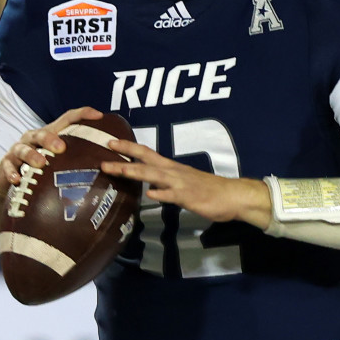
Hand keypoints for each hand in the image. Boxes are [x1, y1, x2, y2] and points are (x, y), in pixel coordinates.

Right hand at [0, 106, 104, 196]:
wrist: (4, 177)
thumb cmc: (38, 167)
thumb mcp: (57, 159)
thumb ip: (77, 158)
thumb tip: (109, 164)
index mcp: (49, 134)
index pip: (67, 119)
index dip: (82, 114)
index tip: (99, 115)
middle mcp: (33, 139)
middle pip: (42, 133)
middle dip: (51, 138)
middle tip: (61, 147)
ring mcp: (18, 151)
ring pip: (23, 149)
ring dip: (32, 155)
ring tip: (40, 163)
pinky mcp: (5, 165)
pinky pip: (8, 167)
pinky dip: (12, 172)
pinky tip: (17, 179)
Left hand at [102, 140, 271, 226]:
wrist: (233, 196)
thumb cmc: (209, 191)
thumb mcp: (185, 183)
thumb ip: (167, 185)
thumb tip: (151, 188)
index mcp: (172, 168)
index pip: (147, 153)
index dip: (129, 148)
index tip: (111, 142)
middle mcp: (174, 172)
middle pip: (146, 159)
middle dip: (125, 153)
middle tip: (106, 147)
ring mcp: (180, 184)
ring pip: (154, 175)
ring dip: (134, 171)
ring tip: (116, 169)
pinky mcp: (188, 197)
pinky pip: (172, 196)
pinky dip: (161, 194)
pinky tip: (150, 195)